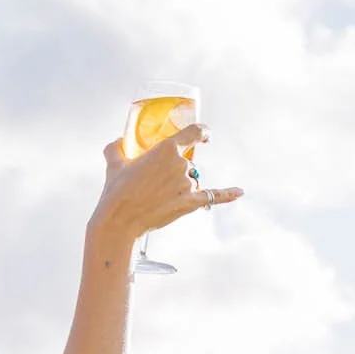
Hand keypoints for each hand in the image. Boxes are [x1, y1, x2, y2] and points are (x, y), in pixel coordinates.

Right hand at [91, 127, 241, 243]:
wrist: (119, 221)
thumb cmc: (116, 192)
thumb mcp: (114, 164)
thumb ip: (116, 149)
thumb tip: (117, 141)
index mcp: (166, 149)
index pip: (194, 132)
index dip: (202, 131)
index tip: (205, 134)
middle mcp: (181, 164)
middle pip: (188, 162)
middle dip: (174, 170)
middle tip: (155, 182)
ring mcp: (187, 184)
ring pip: (191, 180)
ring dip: (179, 186)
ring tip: (156, 199)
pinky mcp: (190, 203)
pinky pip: (214, 196)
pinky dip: (228, 194)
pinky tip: (240, 192)